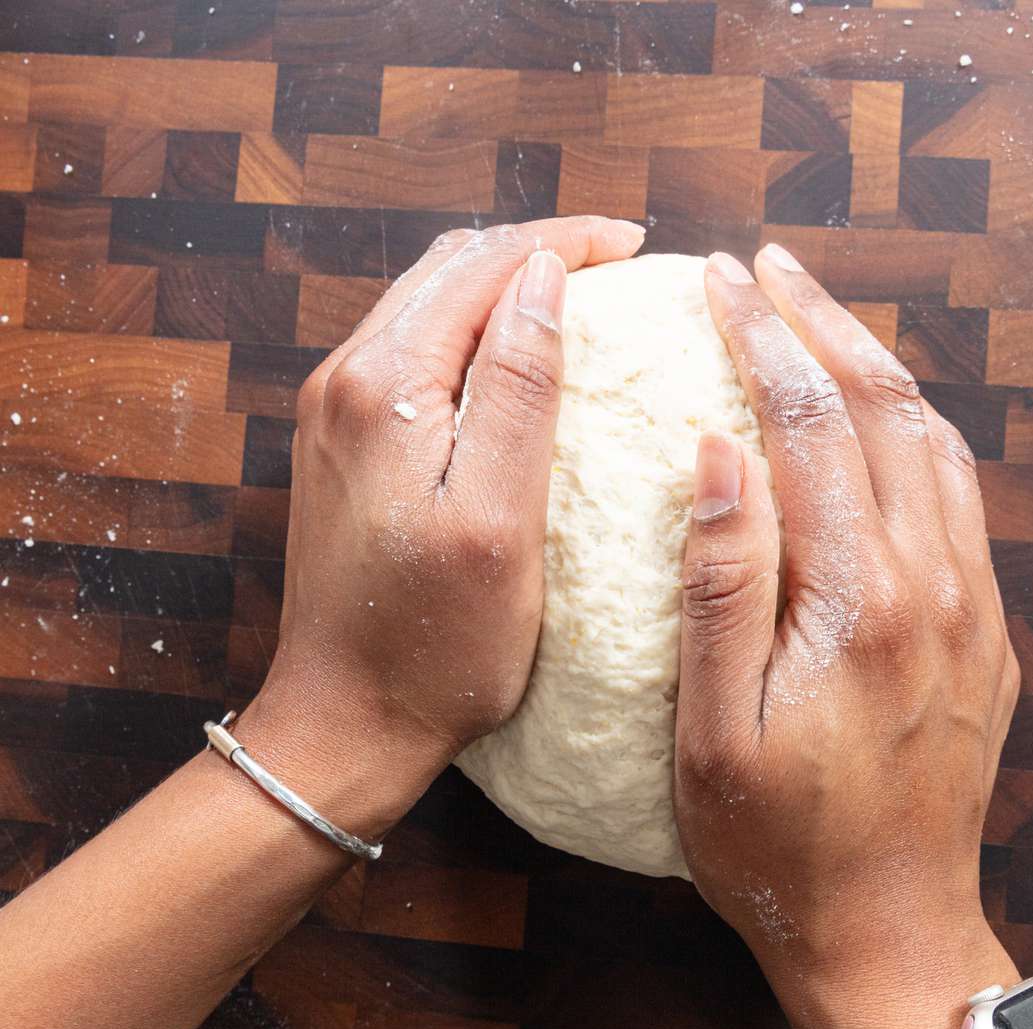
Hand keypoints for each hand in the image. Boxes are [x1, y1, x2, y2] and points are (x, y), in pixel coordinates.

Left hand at [242, 216, 644, 836]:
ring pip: (430, 305)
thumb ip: (517, 390)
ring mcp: (335, 412)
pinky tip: (519, 356)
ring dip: (504, 284)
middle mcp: (345, 380)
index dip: (565, 243)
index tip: (638, 245)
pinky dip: (474, 330)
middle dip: (537, 250)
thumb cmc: (436, 644)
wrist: (345, 722)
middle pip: (450, 270)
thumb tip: (544, 279)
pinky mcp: (343, 446)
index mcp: (383, 388)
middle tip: (620, 261)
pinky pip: (414, 351)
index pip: (482, 266)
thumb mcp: (498, 520)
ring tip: (582, 294)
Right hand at [674, 246, 1021, 1028]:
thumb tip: (717, 451)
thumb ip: (721, 581)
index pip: (813, 426)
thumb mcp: (712, 728)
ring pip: (937, 444)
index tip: (723, 281)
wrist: (890, 930)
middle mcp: (937, 586)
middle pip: (887, 410)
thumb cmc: (779, 845)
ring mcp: (975, 607)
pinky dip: (917, 433)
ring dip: (878, 367)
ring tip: (822, 318)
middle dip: (825, 322)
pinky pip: (961, 500)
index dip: (765, 339)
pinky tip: (882, 420)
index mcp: (862, 601)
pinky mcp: (987, 634)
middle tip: (769, 267)